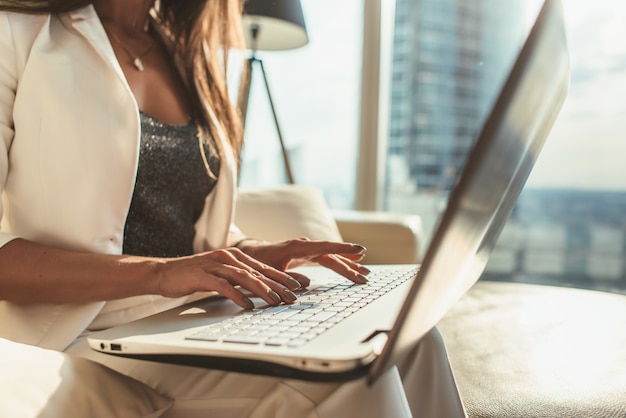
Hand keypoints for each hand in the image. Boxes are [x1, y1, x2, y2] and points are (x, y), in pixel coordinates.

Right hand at [154, 247, 305, 309]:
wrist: (165, 272)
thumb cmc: (196, 276)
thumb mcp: (223, 275)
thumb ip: (241, 280)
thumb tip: (264, 291)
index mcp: (236, 256)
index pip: (265, 267)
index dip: (283, 276)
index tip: (300, 286)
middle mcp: (228, 257)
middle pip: (258, 271)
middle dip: (279, 284)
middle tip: (294, 296)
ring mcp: (215, 264)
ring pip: (244, 277)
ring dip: (262, 289)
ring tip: (275, 301)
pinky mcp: (202, 275)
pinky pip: (223, 285)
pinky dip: (236, 295)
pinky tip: (247, 305)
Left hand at [235, 238, 370, 286]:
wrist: (250, 253)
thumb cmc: (257, 262)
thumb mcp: (269, 271)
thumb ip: (286, 277)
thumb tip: (306, 285)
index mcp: (297, 247)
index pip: (325, 247)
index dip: (343, 250)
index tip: (359, 250)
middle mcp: (305, 246)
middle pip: (332, 255)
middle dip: (350, 264)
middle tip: (366, 275)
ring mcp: (307, 249)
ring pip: (332, 256)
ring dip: (348, 264)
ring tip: (365, 272)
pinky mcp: (308, 254)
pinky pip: (327, 258)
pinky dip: (340, 262)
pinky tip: (353, 265)